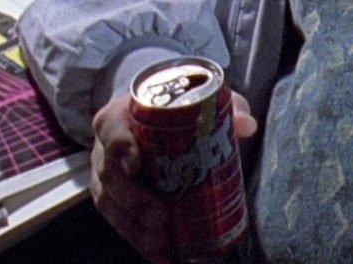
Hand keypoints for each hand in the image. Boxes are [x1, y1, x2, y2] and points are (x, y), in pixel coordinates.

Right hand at [90, 90, 258, 262]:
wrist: (160, 121)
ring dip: (134, 226)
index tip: (136, 164)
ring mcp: (107, 176)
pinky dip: (138, 241)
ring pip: (111, 203)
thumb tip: (246, 126)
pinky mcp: (113, 200)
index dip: (121, 146)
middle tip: (160, 215)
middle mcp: (106, 147)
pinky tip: (160, 255)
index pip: (112, 128)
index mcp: (121, 116)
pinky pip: (119, 223)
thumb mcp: (203, 103)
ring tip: (161, 241)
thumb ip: (226, 108)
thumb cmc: (179, 111)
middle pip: (110, 174)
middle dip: (133, 198)